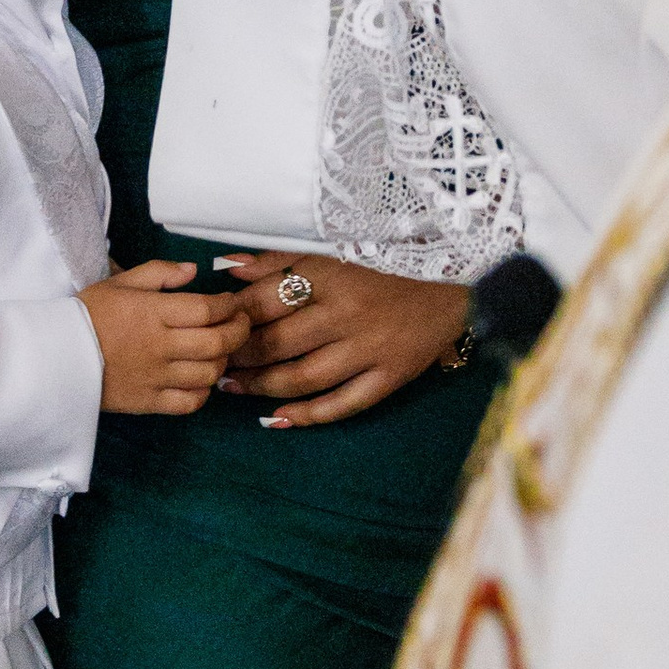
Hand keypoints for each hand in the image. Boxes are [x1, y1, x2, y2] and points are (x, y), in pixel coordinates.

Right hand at [80, 257, 252, 416]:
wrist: (55, 356)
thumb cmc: (87, 315)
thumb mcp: (120, 282)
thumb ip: (159, 272)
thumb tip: (193, 270)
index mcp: (152, 312)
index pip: (207, 309)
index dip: (228, 306)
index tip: (231, 303)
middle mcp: (159, 346)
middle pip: (217, 342)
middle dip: (238, 332)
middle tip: (240, 324)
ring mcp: (156, 377)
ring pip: (208, 373)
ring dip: (223, 360)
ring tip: (221, 350)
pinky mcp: (148, 402)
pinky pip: (190, 402)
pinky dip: (204, 391)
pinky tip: (201, 379)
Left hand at [217, 252, 472, 427]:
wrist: (456, 279)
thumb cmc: (384, 260)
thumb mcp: (330, 249)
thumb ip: (278, 258)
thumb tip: (227, 270)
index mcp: (330, 276)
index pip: (265, 301)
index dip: (232, 318)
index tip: (212, 326)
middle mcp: (347, 315)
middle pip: (277, 343)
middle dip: (239, 356)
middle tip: (213, 363)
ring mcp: (370, 350)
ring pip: (303, 378)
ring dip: (262, 387)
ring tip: (235, 389)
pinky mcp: (390, 376)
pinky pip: (343, 405)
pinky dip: (308, 416)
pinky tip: (279, 419)